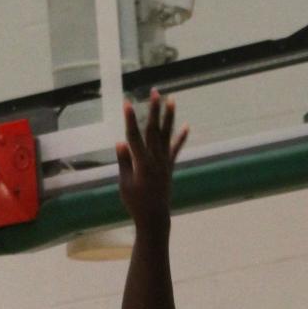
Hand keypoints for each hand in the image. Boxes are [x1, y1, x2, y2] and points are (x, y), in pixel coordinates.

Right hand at [116, 92, 187, 227]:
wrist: (154, 217)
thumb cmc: (135, 203)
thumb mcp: (124, 183)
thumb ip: (124, 162)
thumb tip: (120, 142)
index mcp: (141, 163)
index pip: (134, 136)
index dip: (130, 119)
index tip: (127, 102)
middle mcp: (155, 159)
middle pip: (153, 130)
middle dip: (154, 110)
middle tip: (155, 92)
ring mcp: (164, 162)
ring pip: (166, 135)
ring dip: (169, 116)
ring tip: (172, 99)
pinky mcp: (170, 166)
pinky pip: (176, 149)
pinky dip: (181, 137)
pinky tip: (187, 125)